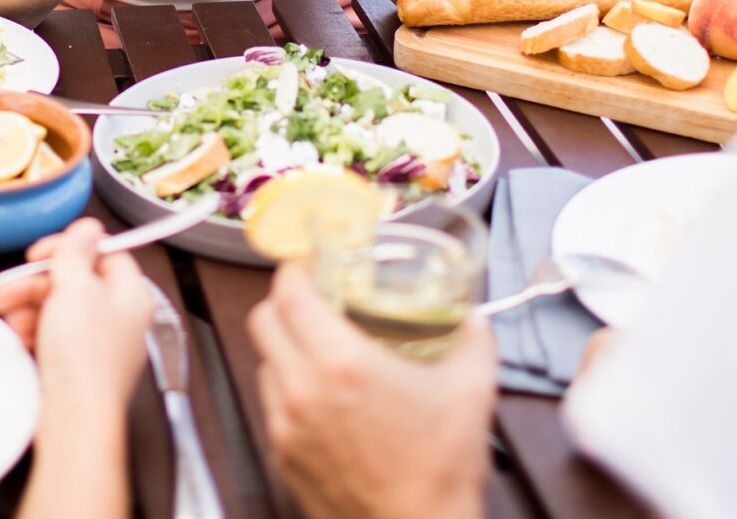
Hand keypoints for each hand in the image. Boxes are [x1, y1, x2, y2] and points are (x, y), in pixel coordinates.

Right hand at [0, 218, 154, 403]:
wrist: (74, 417)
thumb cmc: (83, 354)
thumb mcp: (76, 288)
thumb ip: (77, 252)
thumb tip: (88, 226)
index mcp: (131, 294)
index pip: (105, 254)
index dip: (71, 248)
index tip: (41, 252)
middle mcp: (119, 317)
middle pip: (76, 282)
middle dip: (36, 282)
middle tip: (6, 287)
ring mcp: (99, 343)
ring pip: (59, 309)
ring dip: (28, 307)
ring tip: (6, 315)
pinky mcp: (78, 365)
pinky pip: (53, 336)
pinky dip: (33, 331)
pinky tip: (17, 335)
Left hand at [247, 261, 495, 518]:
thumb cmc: (439, 472)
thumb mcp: (471, 390)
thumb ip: (473, 339)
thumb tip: (472, 317)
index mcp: (341, 364)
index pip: (289, 292)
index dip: (295, 268)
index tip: (310, 263)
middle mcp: (302, 390)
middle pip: (263, 319)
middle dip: (285, 301)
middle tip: (314, 298)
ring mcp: (286, 426)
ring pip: (265, 362)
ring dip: (286, 346)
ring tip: (322, 349)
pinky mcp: (283, 456)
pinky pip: (272, 404)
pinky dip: (289, 389)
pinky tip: (325, 396)